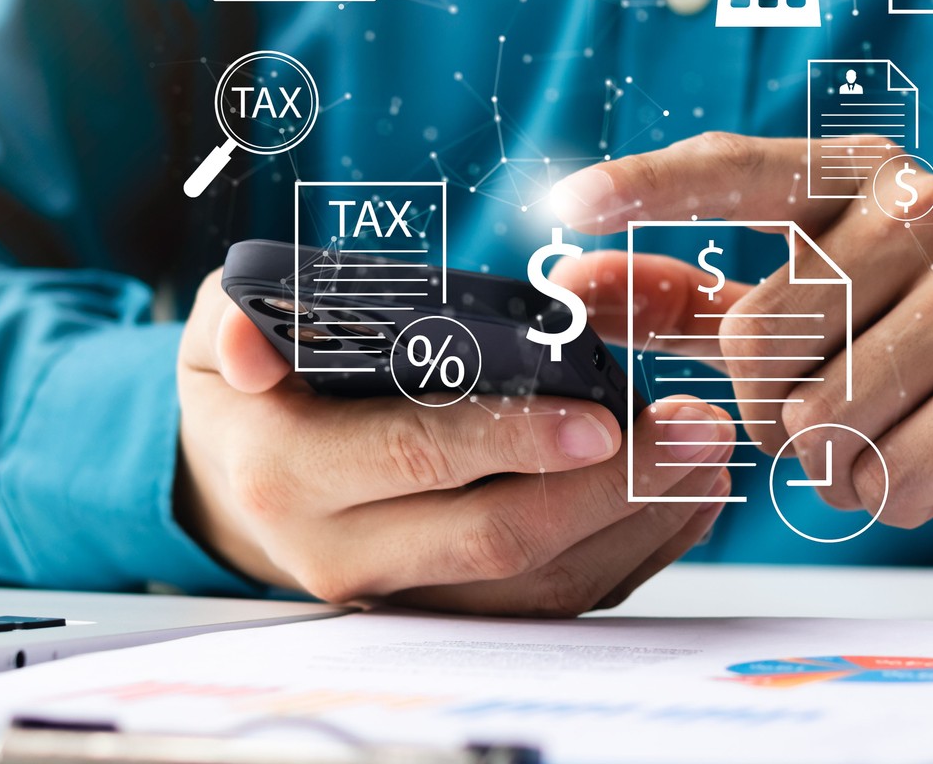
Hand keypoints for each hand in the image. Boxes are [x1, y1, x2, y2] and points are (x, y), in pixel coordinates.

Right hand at [175, 271, 734, 614]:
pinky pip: (549, 604)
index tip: (603, 412)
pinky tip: (681, 503)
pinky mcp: (447, 613)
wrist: (234, 481)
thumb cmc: (254, 381)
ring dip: (633, 528)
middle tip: (695, 428)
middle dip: (609, 488)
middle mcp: (344, 553)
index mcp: (291, 470)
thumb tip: (253, 347)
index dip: (516, 439)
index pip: (420, 457)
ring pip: (535, 587)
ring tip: (707, 460)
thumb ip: (246, 319)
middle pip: (497, 538)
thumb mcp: (225, 324)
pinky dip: (626, 558)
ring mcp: (402, 595)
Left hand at [547, 132, 932, 555]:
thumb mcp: (805, 313)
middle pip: (757, 337)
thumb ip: (690, 298)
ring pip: (817, 417)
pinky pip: (885, 474)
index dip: (647, 188)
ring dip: (833, 461)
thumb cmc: (917, 353)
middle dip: (772, 407)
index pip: (734, 169)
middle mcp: (927, 208)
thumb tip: (575, 282)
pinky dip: (888, 496)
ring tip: (896, 428)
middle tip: (842, 400)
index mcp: (863, 178)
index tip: (564, 205)